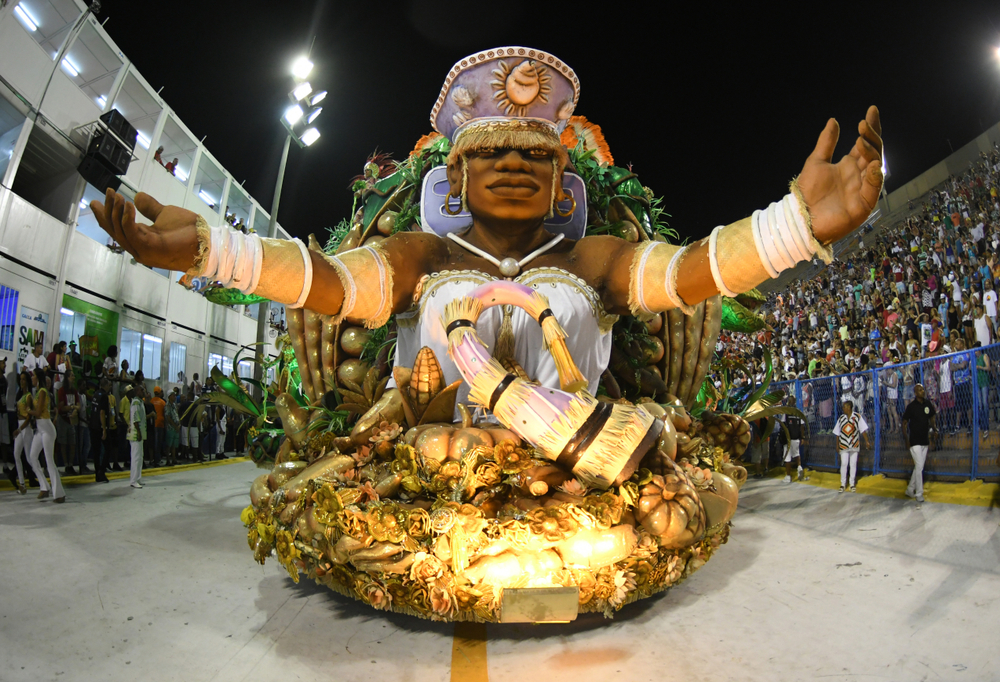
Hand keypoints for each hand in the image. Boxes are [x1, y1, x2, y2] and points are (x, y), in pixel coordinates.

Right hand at [90, 190, 199, 271]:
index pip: (117, 228)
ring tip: (116, 195)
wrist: (207, 243)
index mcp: (142, 241)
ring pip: (120, 231)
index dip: (106, 214)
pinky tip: (128, 204)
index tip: (98, 200)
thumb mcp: (166, 214)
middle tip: (107, 192)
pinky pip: (132, 233)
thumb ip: (150, 207)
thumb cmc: (190, 232)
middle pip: (114, 230)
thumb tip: (137, 197)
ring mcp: (143, 251)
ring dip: (116, 212)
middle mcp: (139, 248)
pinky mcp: (149, 249)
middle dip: (107, 211)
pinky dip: (127, 218)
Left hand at [797, 106, 882, 244]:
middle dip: (871, 137)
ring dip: (871, 153)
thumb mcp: (816, 162)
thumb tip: (834, 121)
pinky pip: (873, 190)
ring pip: (875, 168)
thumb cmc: (807, 193)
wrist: (800, 217)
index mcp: (850, 165)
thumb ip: (827, 143)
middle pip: (873, 153)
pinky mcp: (862, 206)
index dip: (871, 128)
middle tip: (863, 125)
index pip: (865, 143)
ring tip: (861, 140)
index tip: (871, 110)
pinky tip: (871, 165)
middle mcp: (859, 175)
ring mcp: (862, 190)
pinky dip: (874, 177)